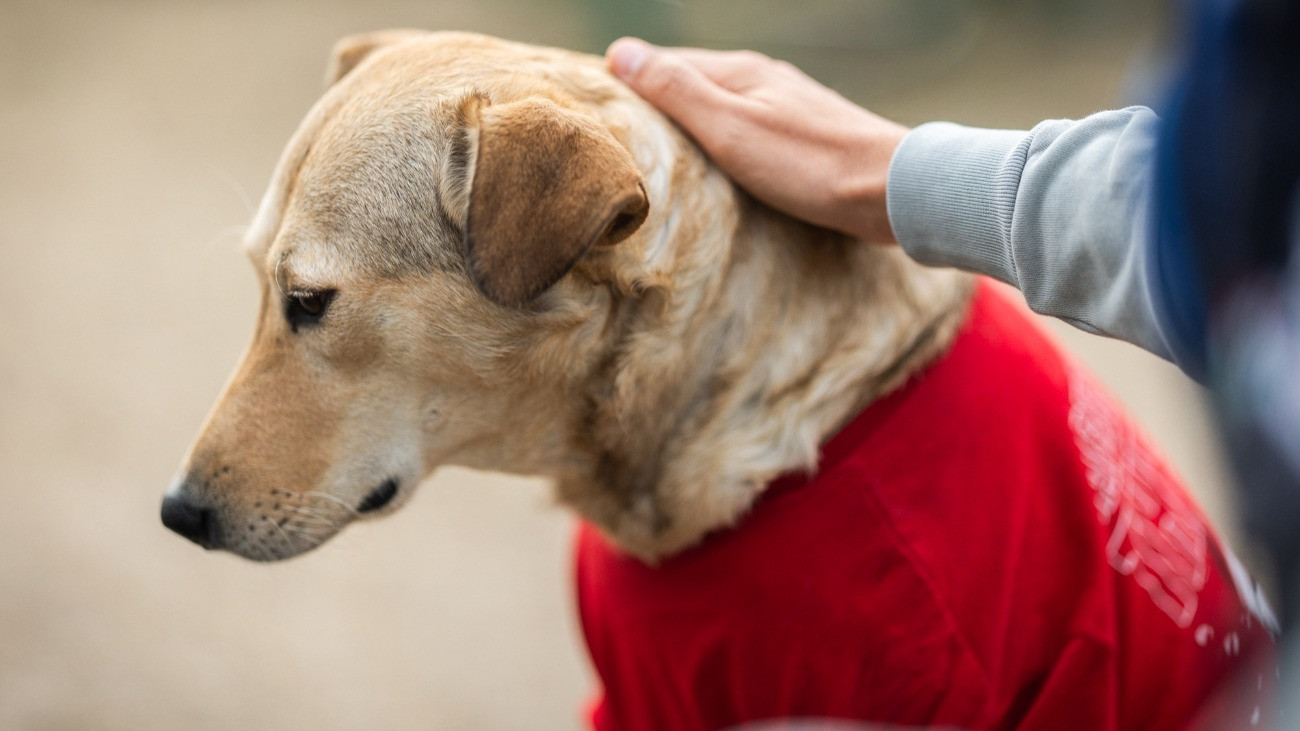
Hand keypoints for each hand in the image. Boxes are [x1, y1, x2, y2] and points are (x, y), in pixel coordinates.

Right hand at [606, 38, 907, 243]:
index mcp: (739, 72)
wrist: (892, 191)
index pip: (666, 64)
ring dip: (693, 124)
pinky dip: (725, 141)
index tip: (598, 108)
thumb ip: (677, 91)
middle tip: (620, 134)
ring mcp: (788, 107)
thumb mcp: (729, 128)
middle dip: (659, 103)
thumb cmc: (808, 164)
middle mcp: (763, 80)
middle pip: (695, 83)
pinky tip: (723, 166)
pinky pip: (749, 129)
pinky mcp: (807, 137)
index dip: (630, 83)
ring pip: (724, 107)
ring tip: (663, 153)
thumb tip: (620, 51)